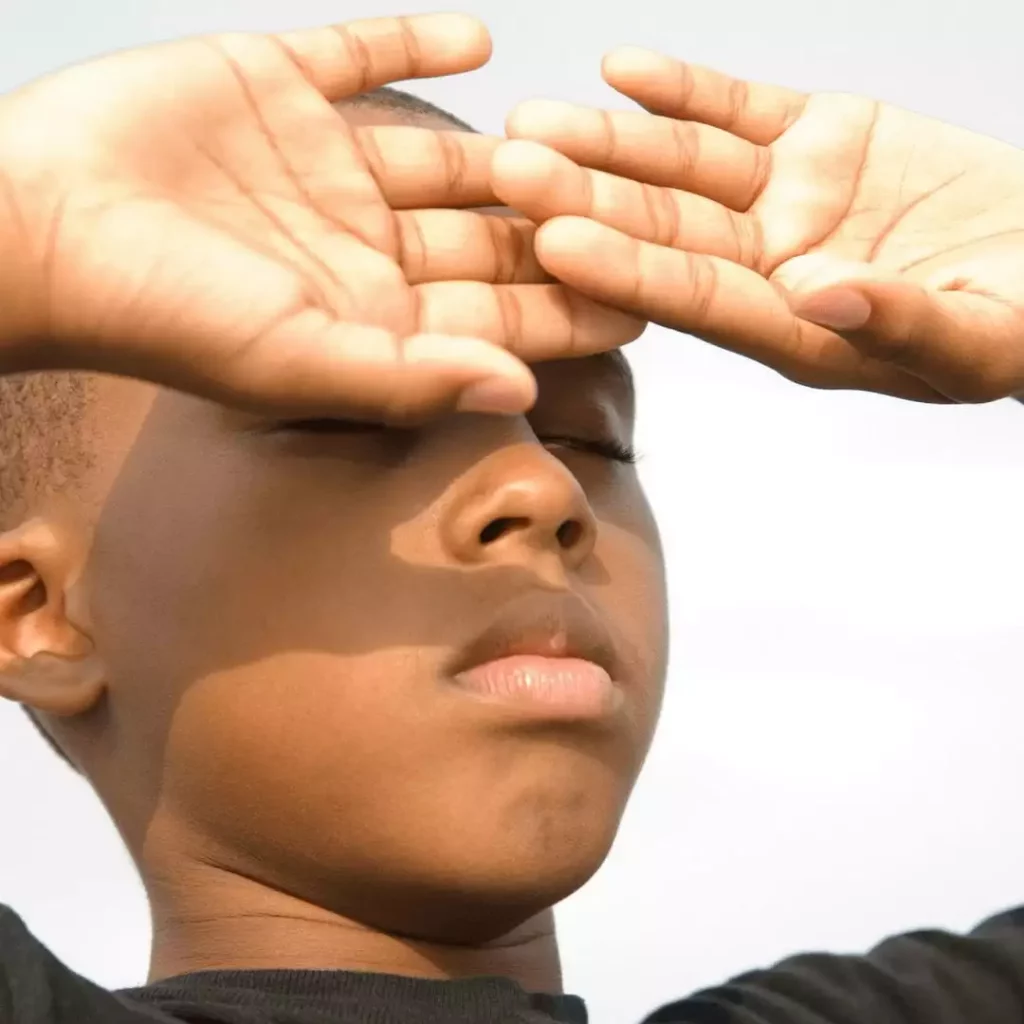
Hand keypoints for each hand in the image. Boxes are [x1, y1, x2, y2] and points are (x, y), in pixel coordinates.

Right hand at [0, 14, 640, 420]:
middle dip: (561, 225)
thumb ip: (414, 377)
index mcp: (372, 316)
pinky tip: (480, 38)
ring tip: (585, 128)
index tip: (648, 297)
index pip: (496, 314)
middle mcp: (361, 245)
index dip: (570, 307)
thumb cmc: (162, 316)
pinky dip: (418, 43)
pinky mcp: (280, 87)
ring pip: (445, 151)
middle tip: (646, 209)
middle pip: (487, 236)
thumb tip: (522, 396)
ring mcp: (325, 164)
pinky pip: (365, 56)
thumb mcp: (299, 359)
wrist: (39, 227)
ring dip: (514, 140)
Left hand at [492, 48, 1023, 401]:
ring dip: (612, 140)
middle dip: (588, 197)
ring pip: (685, 167)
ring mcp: (787, 201)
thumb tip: (829, 299)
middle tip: (509, 167)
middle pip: (666, 231)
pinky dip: (687, 90)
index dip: (628, 270)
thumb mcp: (981, 336)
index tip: (556, 241)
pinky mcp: (813, 140)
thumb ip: (903, 322)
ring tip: (538, 115)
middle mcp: (771, 267)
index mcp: (794, 330)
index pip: (697, 299)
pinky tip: (623, 69)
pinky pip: (738, 111)